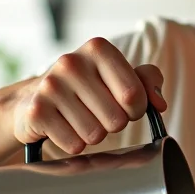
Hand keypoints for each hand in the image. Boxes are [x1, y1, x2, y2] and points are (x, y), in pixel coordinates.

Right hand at [6, 37, 165, 154]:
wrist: (35, 99)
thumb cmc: (89, 87)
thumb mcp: (121, 76)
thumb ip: (148, 82)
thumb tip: (159, 103)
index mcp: (98, 49)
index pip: (134, 94)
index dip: (137, 109)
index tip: (126, 105)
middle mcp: (71, 62)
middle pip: (117, 119)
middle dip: (114, 124)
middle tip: (99, 113)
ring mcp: (50, 86)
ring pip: (96, 135)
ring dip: (94, 135)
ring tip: (81, 119)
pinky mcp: (36, 111)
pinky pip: (74, 145)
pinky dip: (74, 144)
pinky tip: (65, 128)